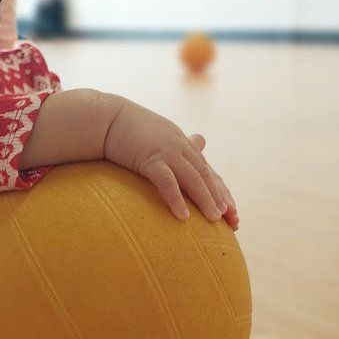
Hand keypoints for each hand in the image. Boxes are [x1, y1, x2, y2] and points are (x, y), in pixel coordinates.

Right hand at [103, 101, 238, 226]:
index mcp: (182, 144)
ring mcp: (166, 152)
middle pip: (206, 176)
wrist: (105, 118)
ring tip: (215, 219)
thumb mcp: (160, 134)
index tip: (232, 211)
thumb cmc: (129, 129)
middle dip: (220, 198)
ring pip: (193, 178)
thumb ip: (180, 142)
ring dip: (206, 199)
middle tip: (233, 220)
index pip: (207, 171)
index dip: (220, 191)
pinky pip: (166, 181)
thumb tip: (200, 140)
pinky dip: (176, 198)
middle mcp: (179, 147)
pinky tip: (184, 215)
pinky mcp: (149, 158)